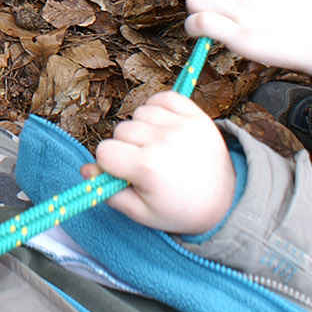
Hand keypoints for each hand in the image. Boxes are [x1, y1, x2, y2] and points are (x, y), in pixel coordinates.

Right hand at [89, 91, 235, 234]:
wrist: (225, 200)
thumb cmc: (180, 209)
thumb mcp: (142, 213)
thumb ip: (109, 192)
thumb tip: (86, 170)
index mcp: (148, 168)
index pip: (105, 151)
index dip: (109, 164)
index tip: (124, 174)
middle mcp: (164, 141)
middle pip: (121, 130)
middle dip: (127, 147)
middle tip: (146, 165)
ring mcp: (182, 125)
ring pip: (140, 113)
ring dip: (143, 128)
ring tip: (159, 148)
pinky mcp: (196, 115)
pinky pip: (164, 97)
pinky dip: (159, 108)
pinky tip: (165, 128)